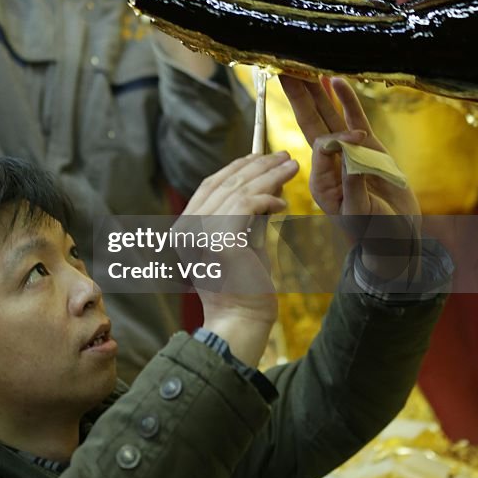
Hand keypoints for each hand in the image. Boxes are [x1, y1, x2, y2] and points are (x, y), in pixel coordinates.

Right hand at [179, 151, 298, 365]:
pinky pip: (248, 205)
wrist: (241, 322)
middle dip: (257, 165)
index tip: (259, 155)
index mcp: (185, 228)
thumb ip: (246, 213)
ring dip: (270, 175)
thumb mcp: (241, 240)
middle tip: (284, 155)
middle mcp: (187, 228)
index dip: (235, 168)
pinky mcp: (221, 240)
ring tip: (292, 167)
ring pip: (239, 190)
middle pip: (224, 183)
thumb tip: (267, 181)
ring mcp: (201, 233)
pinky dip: (269, 199)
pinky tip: (283, 204)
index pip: (209, 186)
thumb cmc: (244, 286)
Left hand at [280, 74, 420, 280]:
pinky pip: (353, 119)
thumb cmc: (376, 232)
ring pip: (328, 115)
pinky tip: (336, 80)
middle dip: (299, 95)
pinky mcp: (366, 148)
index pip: (321, 148)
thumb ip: (354, 186)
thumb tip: (351, 156)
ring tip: (306, 65)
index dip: (335, 138)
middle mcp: (328, 162)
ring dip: (317, 91)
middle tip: (285, 68)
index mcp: (320, 180)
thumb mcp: (362, 214)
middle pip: (310, 121)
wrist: (395, 237)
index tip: (356, 139)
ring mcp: (346, 152)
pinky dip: (345, 100)